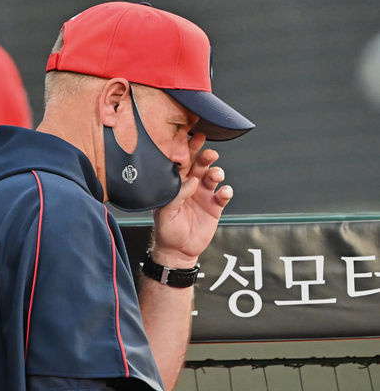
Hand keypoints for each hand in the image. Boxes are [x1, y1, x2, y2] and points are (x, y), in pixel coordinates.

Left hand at [151, 134, 232, 267]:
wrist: (178, 251)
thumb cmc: (167, 231)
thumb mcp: (165, 212)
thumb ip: (177, 195)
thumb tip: (192, 181)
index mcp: (176, 184)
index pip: (182, 163)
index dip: (188, 150)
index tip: (195, 139)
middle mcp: (191, 186)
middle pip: (200, 165)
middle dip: (206, 157)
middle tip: (210, 154)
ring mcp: (204, 195)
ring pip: (213, 176)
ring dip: (217, 172)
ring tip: (216, 176)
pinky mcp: (215, 206)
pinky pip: (224, 194)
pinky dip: (226, 191)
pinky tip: (224, 193)